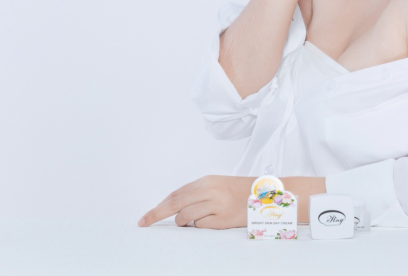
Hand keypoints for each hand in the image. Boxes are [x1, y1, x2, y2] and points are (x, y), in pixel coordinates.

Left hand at [137, 175, 254, 228]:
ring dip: (184, 222)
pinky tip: (212, 221)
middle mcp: (210, 190)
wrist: (263, 195)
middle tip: (144, 223)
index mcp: (206, 181)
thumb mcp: (215, 186)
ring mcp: (217, 204)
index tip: (145, 218)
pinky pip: (201, 226)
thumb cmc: (236, 192)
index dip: (158, 207)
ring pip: (186, 217)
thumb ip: (195, 194)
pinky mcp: (223, 219)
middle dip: (156, 214)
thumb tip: (171, 207)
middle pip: (175, 204)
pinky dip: (201, 226)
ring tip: (194, 221)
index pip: (175, 194)